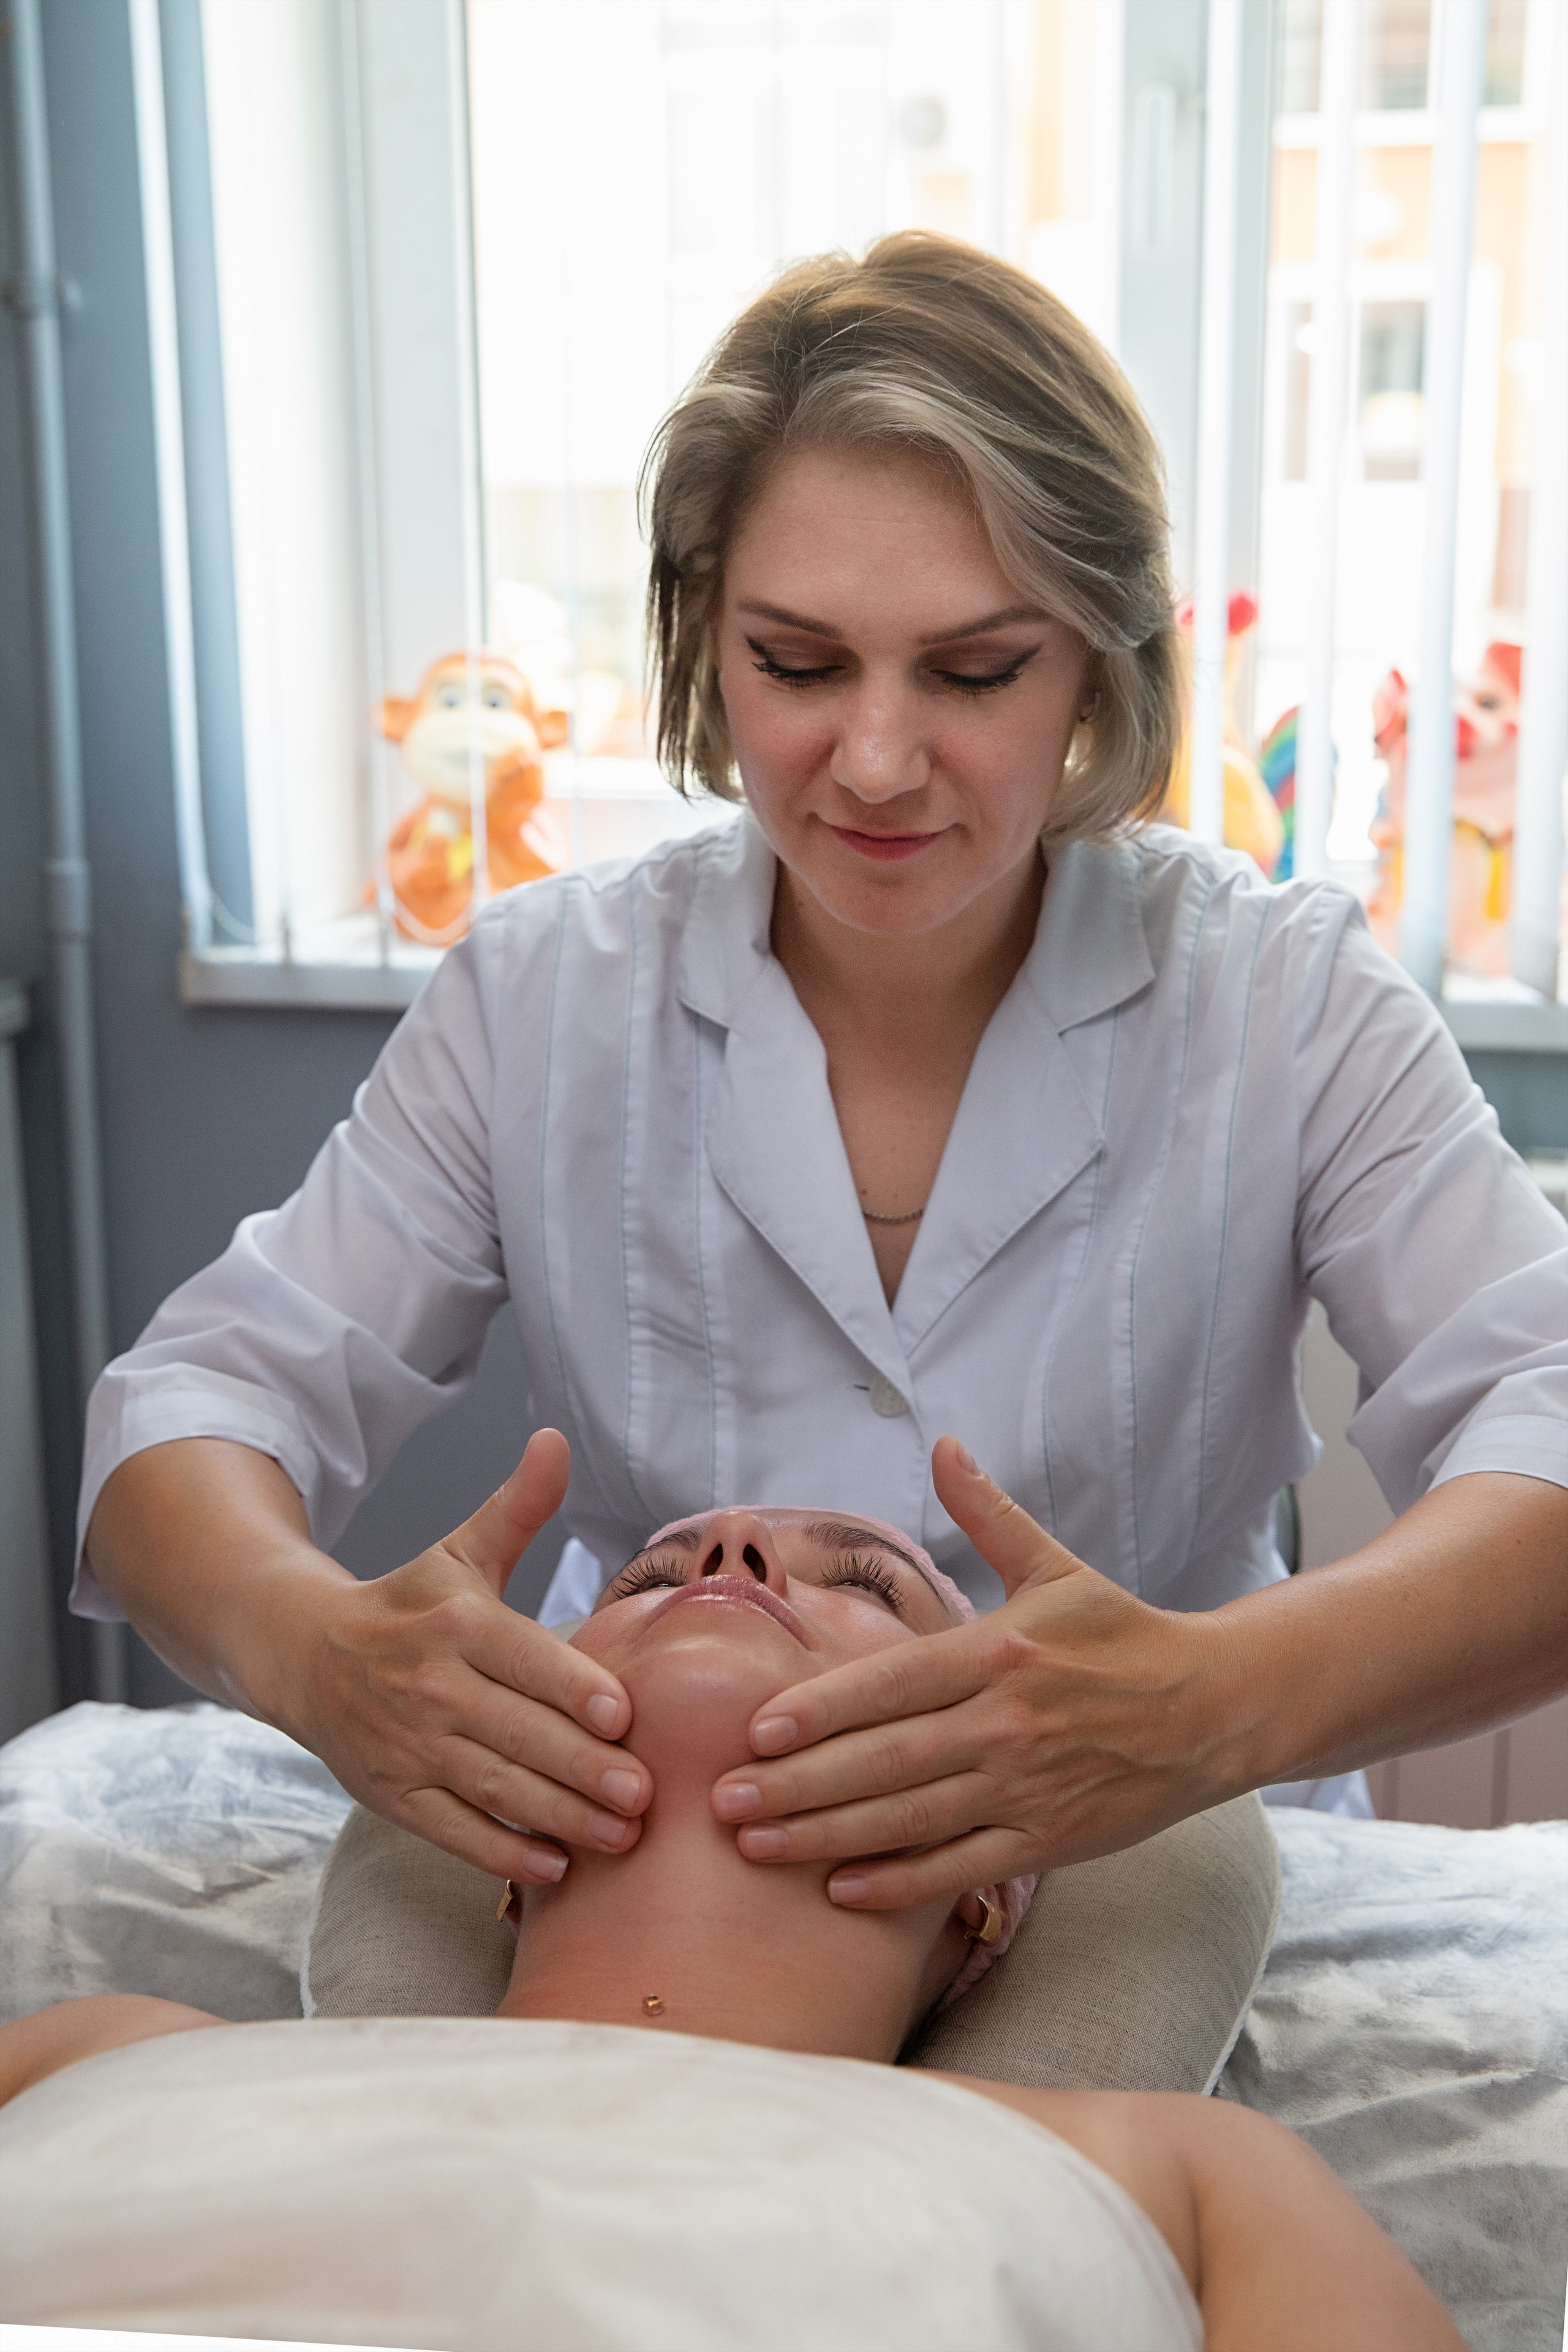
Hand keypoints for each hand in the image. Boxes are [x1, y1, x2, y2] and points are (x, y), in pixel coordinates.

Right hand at [286, 1430, 651, 1883]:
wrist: (305, 1655)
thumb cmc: (409, 1605)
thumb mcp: (460, 1552)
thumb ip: (517, 1508)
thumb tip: (554, 1441)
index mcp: (457, 1624)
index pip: (526, 1660)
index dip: (575, 1692)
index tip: (626, 1718)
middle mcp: (431, 1686)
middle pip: (519, 1735)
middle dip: (584, 1770)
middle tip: (645, 1796)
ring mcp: (409, 1747)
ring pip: (494, 1789)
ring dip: (561, 1818)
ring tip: (622, 1836)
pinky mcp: (391, 1795)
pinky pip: (453, 1830)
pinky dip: (502, 1853)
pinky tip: (555, 1866)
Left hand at [709, 1438, 1234, 1908]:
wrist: (1216, 1706)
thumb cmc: (1122, 1634)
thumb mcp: (1056, 1567)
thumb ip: (989, 1515)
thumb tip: (944, 1445)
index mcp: (999, 1651)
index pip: (892, 1684)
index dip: (821, 1710)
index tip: (755, 1729)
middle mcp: (1007, 1723)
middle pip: (884, 1760)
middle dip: (798, 1783)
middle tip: (721, 1799)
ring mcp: (1027, 1787)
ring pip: (909, 1819)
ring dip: (826, 1836)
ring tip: (754, 1845)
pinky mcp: (1050, 1840)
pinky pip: (960, 1868)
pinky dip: (899, 1885)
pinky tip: (840, 1891)